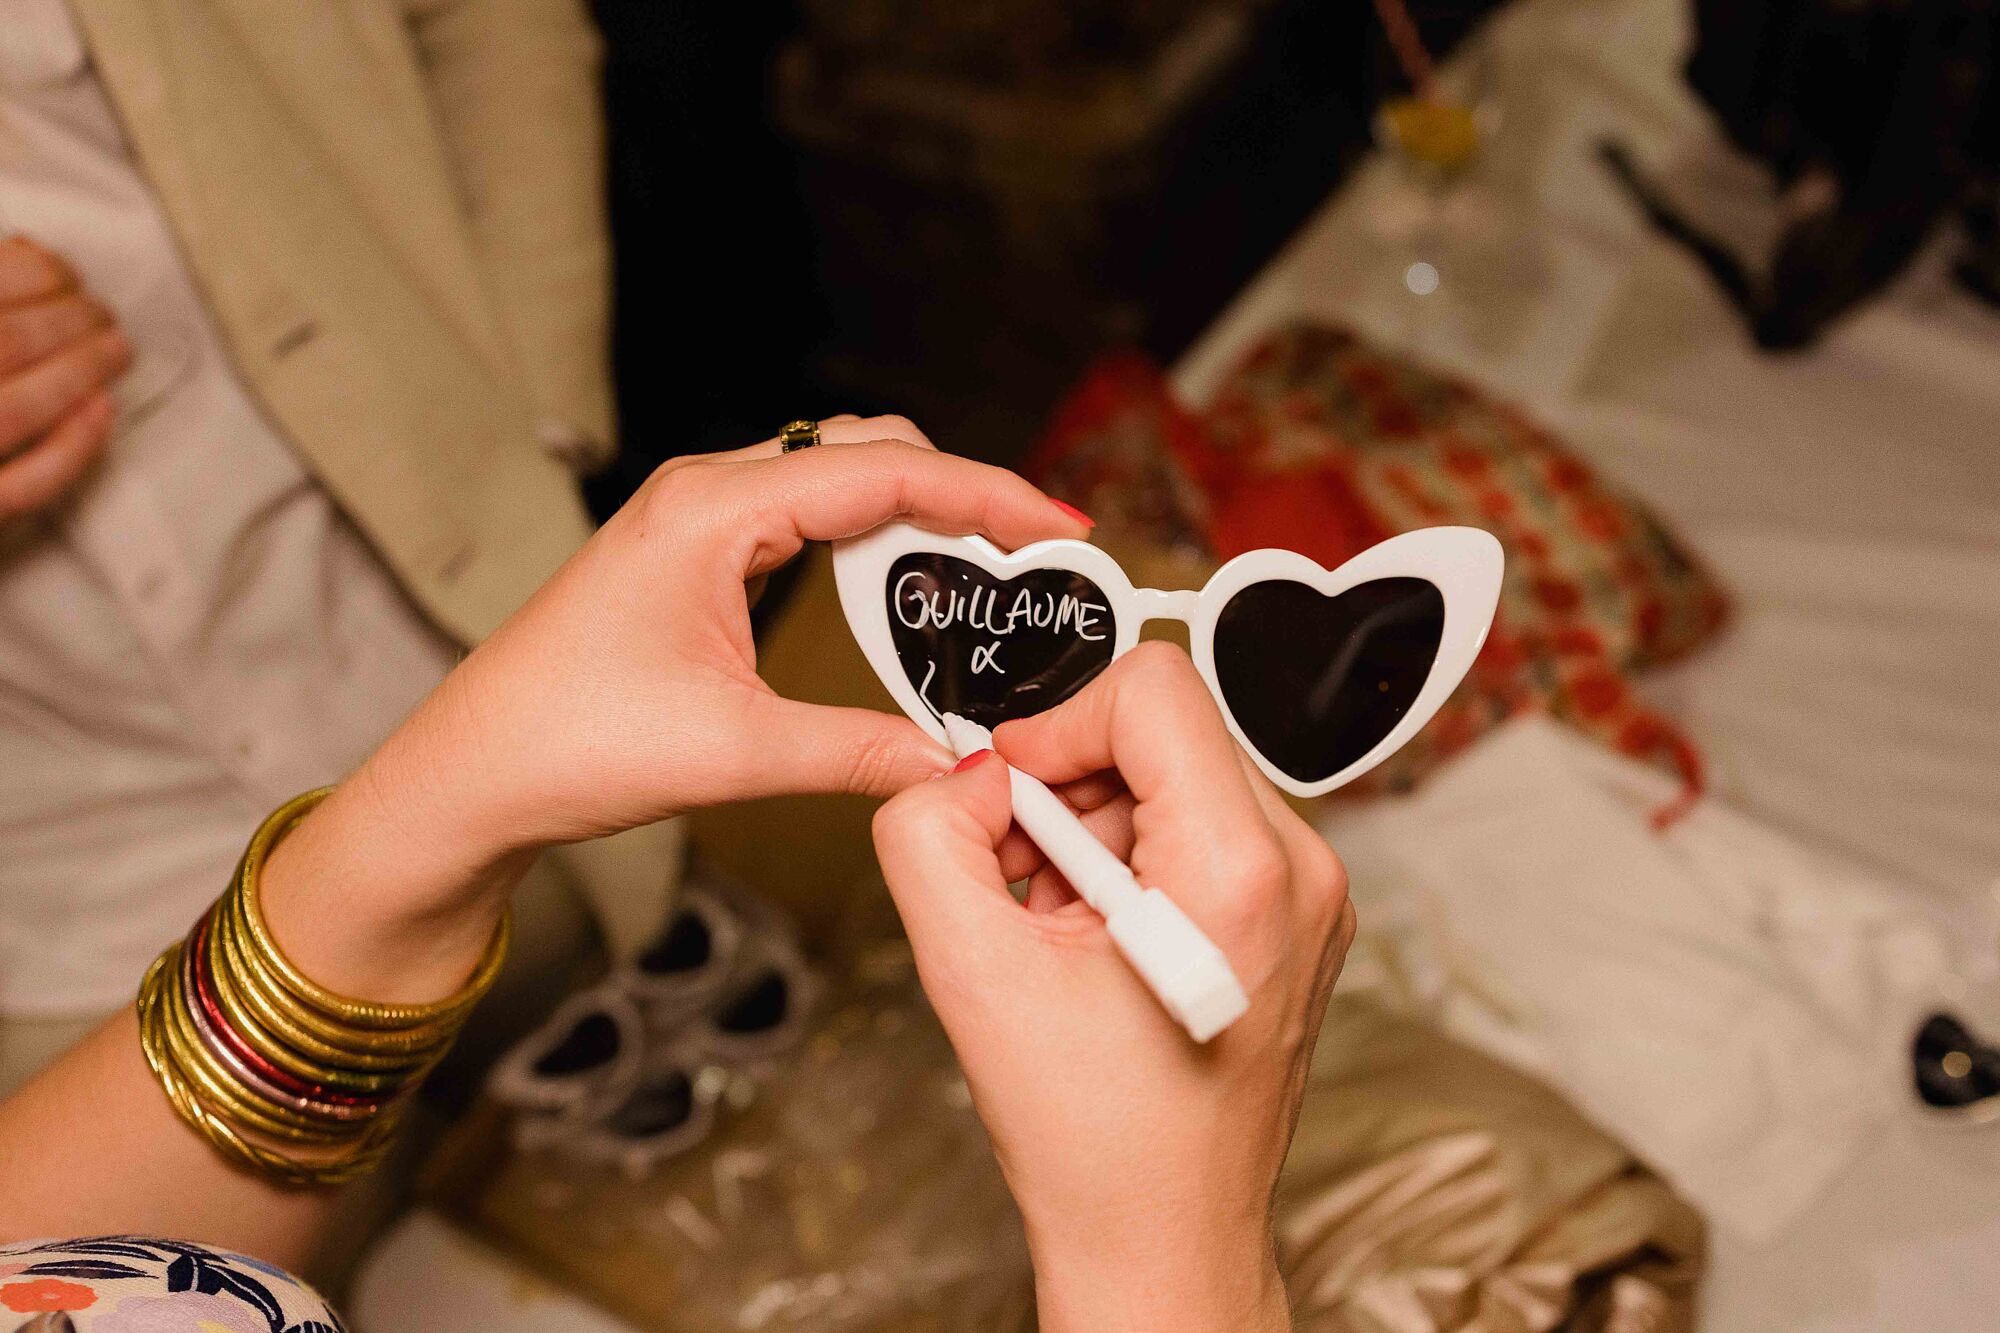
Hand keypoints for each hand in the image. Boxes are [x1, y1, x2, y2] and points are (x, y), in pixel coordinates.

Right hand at [0, 236, 129, 519]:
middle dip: (67, 319)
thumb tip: (24, 255)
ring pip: (15, 410)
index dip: (31, 272)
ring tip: (114, 348)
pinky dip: (69, 448)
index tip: (62, 270)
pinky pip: (19, 488)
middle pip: (3, 342)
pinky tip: (101, 410)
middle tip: (100, 310)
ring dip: (80, 371)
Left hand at [263, 417, 1091, 996]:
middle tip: (1038, 551)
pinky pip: (805, 514)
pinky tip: (907, 583)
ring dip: (919, 511)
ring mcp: (696, 517)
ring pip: (839, 475)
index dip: (987, 495)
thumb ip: (858, 751)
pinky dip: (871, 536)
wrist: (470, 775)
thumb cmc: (566, 743)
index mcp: (714, 510)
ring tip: (992, 566)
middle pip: (870, 451)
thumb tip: (954, 763)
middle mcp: (707, 492)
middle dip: (963, 491)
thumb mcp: (734, 752)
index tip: (1059, 525)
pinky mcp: (693, 552)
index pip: (885, 474)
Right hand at [872, 643, 1355, 1331]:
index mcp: (1242, 872)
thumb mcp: (971, 974)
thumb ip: (930, 839)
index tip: (1012, 796)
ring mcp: (1311, 896)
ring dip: (1098, 830)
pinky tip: (1102, 941)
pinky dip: (1136, 862)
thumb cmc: (1094, 1141)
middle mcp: (1301, 869)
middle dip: (1073, 790)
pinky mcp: (1298, 917)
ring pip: (1180, 778)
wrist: (1162, 1238)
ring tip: (1065, 929)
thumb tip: (959, 771)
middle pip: (1165, 733)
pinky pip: (1205, 830)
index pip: (1154, 690)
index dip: (1058, 727)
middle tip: (1025, 880)